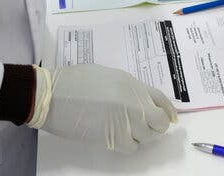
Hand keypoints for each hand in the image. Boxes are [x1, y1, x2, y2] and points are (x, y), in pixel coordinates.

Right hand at [27, 64, 177, 152]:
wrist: (52, 95)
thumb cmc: (74, 81)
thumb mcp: (108, 76)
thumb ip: (128, 88)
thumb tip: (139, 100)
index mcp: (132, 84)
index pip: (160, 99)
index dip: (168, 111)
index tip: (171, 118)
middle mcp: (133, 102)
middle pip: (159, 122)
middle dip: (156, 126)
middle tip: (147, 127)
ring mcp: (125, 121)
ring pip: (147, 137)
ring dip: (141, 136)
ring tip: (127, 130)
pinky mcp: (112, 137)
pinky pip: (131, 147)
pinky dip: (128, 145)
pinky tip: (118, 138)